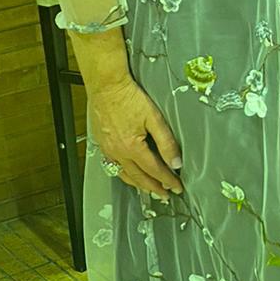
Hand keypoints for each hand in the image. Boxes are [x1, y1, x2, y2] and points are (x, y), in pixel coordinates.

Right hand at [89, 76, 182, 197]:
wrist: (106, 85)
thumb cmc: (129, 97)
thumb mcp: (154, 117)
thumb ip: (166, 142)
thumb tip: (175, 162)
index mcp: (132, 147)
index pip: (154, 170)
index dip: (168, 180)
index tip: (177, 187)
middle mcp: (118, 152)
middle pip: (139, 177)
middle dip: (154, 188)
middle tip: (166, 195)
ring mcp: (108, 149)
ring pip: (124, 175)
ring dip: (139, 185)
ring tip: (150, 189)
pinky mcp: (102, 144)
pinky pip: (113, 166)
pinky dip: (124, 175)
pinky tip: (130, 175)